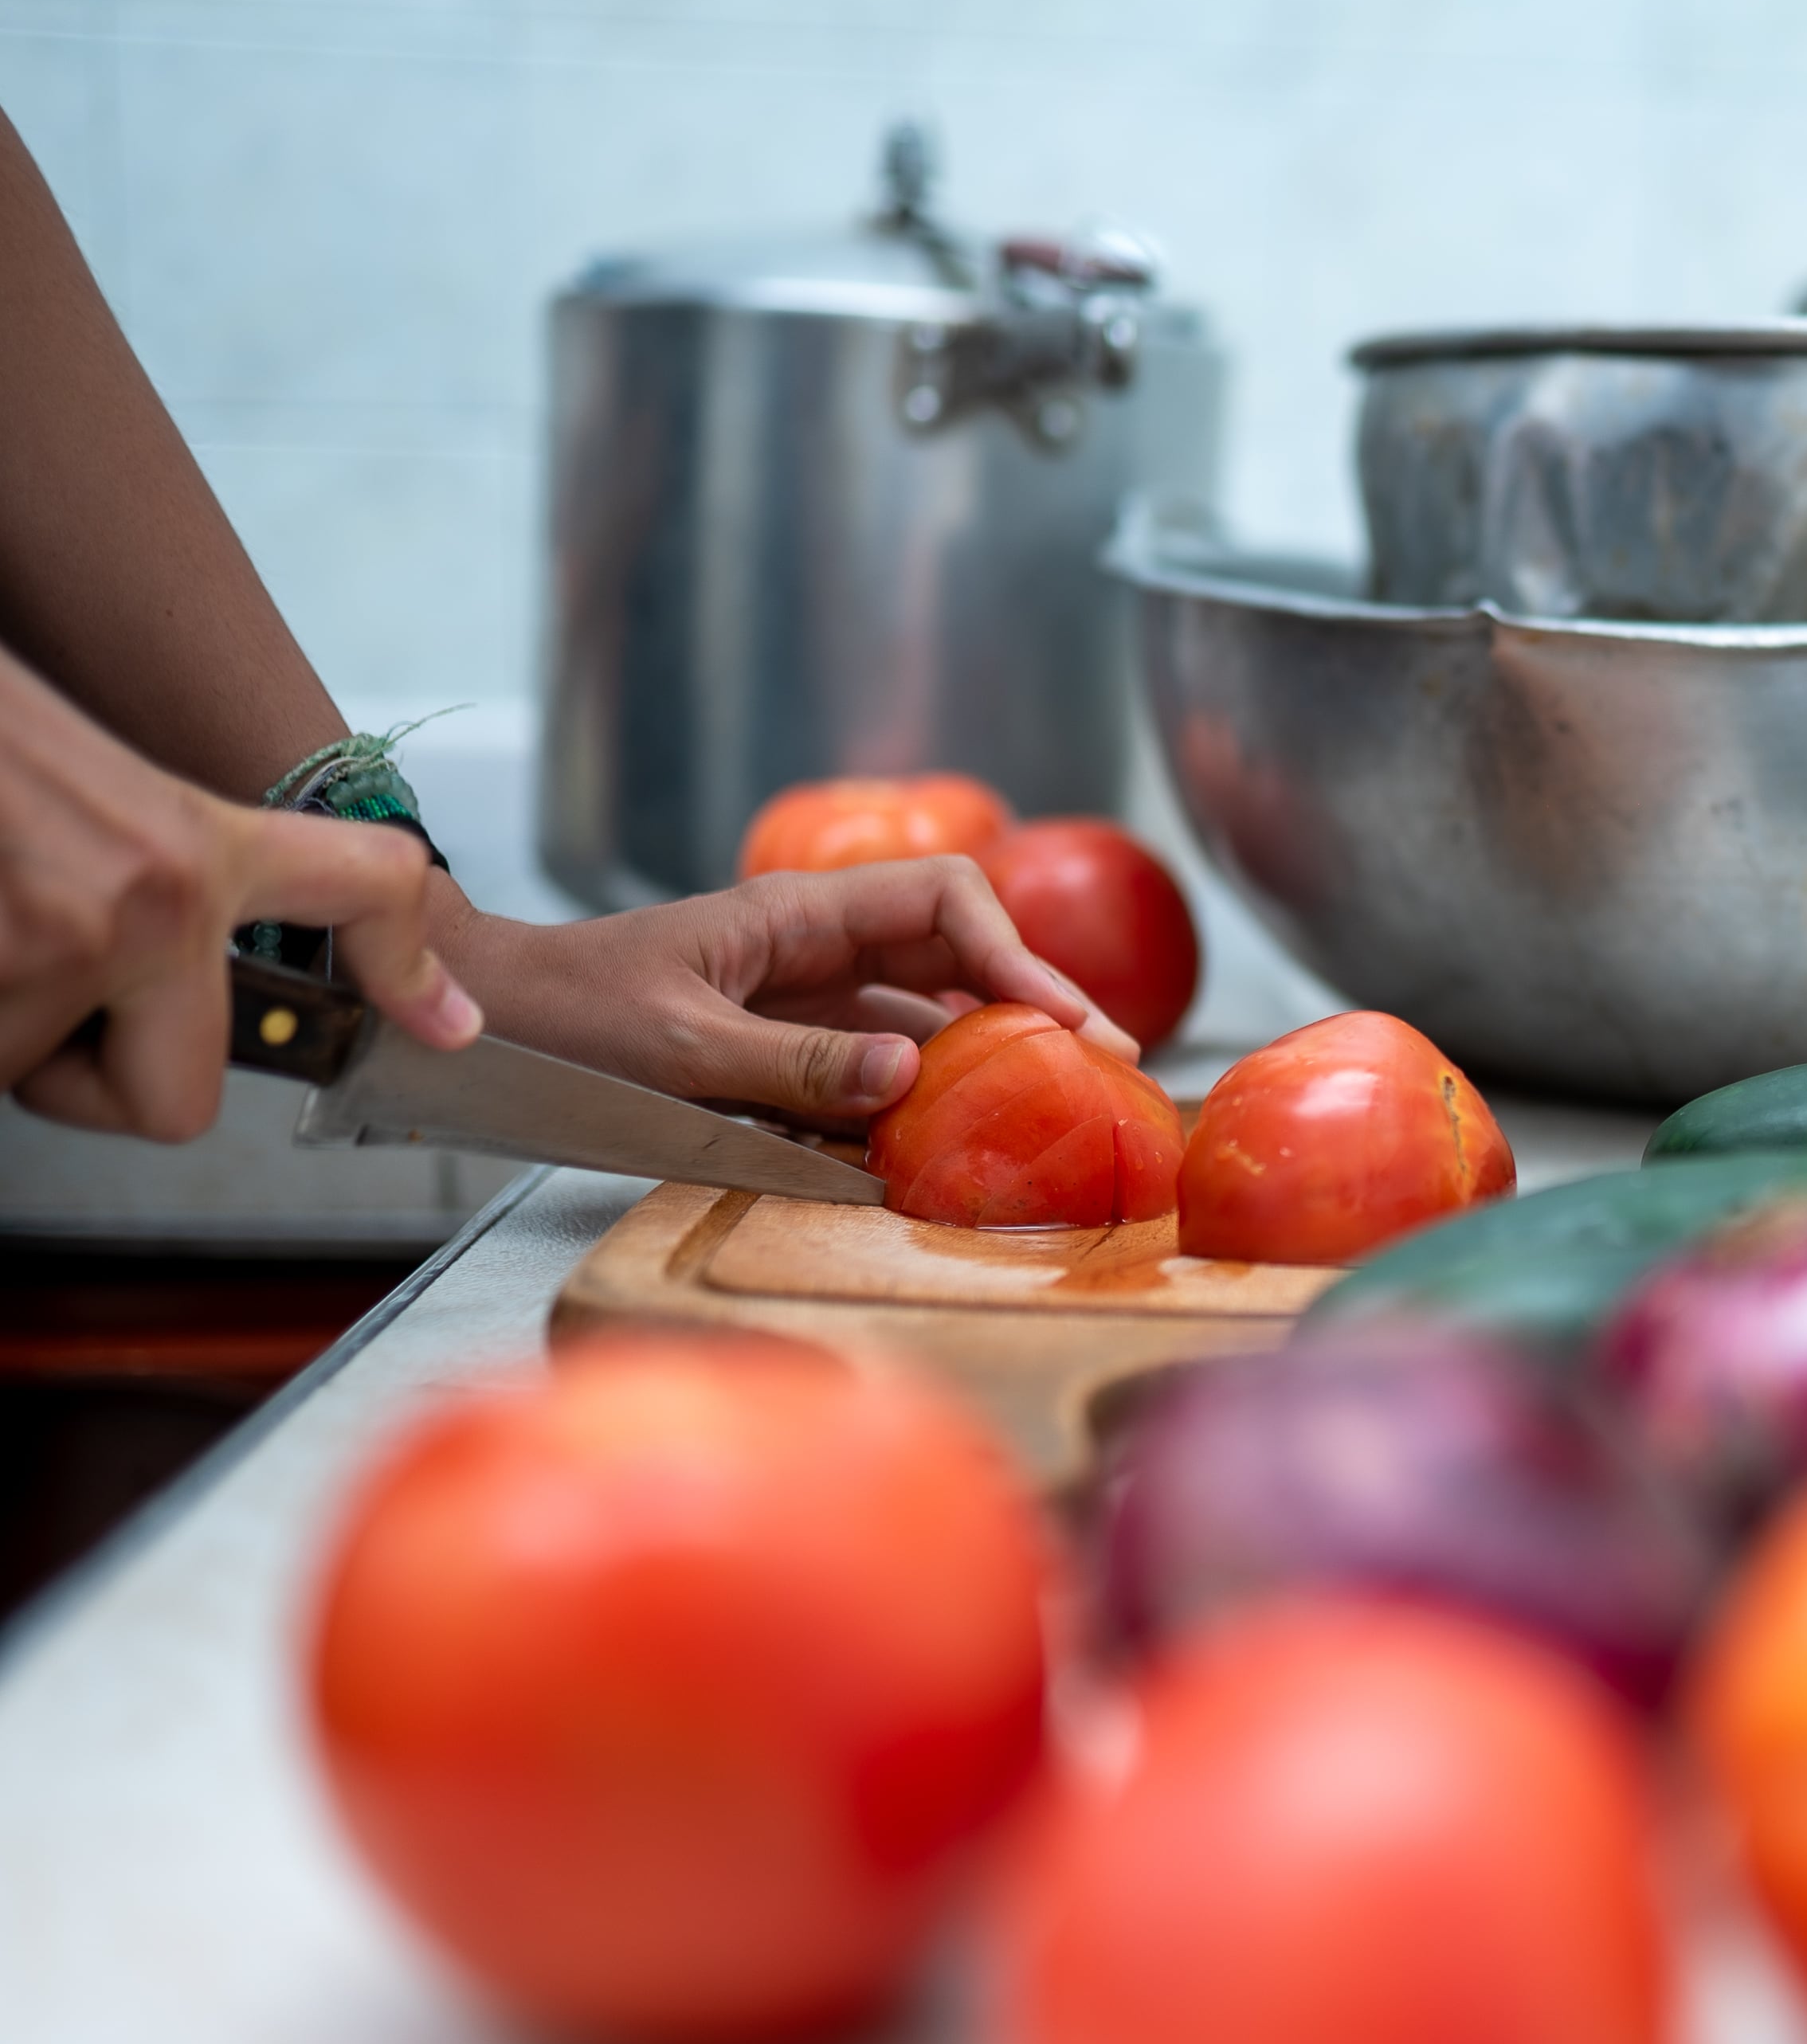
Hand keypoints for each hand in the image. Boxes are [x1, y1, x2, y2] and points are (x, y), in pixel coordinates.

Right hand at [1, 649, 479, 1139]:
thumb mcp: (103, 792)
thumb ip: (172, 879)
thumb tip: (195, 951)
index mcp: (189, 849)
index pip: (360, 889)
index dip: (408, 964)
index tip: (447, 1024)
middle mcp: (142, 905)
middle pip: (173, 1103)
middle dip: (97, 1073)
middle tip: (47, 990)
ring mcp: (51, 950)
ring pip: (37, 1082)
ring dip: (3, 1028)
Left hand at [430, 857, 1135, 1127]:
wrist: (467, 1023)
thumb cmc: (556, 1020)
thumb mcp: (676, 1049)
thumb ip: (796, 1064)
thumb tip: (910, 1070)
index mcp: (796, 915)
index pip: (943, 902)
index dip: (1015, 953)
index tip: (1062, 1022)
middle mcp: (809, 947)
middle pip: (951, 954)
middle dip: (1029, 1003)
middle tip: (1102, 1070)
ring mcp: (794, 997)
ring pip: (917, 1013)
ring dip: (981, 1054)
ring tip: (1046, 1107)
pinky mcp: (773, 1050)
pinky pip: (864, 1066)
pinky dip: (911, 1098)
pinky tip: (945, 1141)